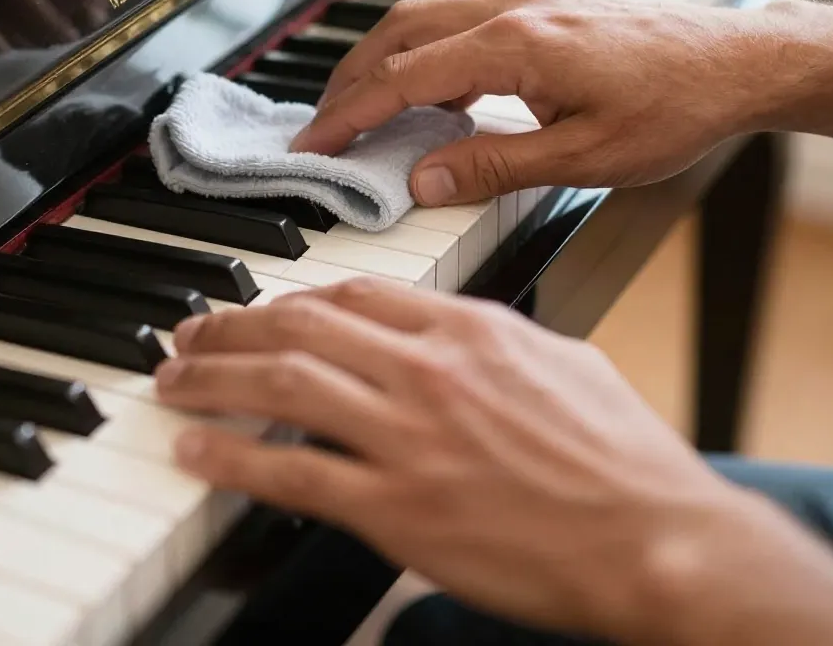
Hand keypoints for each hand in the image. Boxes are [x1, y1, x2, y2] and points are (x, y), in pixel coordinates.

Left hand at [154, 279, 747, 642]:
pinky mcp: (399, 508)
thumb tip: (456, 330)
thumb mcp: (564, 363)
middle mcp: (429, 369)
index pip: (357, 293)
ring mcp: (410, 436)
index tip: (267, 308)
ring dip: (216, 377)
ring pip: (284, 385)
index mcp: (470, 328)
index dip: (296, 298)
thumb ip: (498, 338)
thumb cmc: (622, 457)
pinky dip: (234, 459)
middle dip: (234, 324)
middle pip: (302, 326)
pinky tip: (196, 451)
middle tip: (191, 331)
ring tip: (175, 377)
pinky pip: (294, 473)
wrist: (657, 538)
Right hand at [290, 0, 793, 205]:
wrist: (740, 61)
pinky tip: (433, 79)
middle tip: (323, 126)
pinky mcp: (542, 1)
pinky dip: (423, 41)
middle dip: (348, 79)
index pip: (401, 78)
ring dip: (381, 54)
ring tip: (363, 102)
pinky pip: (457, 9)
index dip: (347, 114)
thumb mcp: (584, 158)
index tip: (313, 143)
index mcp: (513, 45)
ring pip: (422, 12)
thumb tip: (423, 180)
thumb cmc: (676, 107)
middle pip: (396, 33)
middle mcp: (511, 8)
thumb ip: (494, 166)